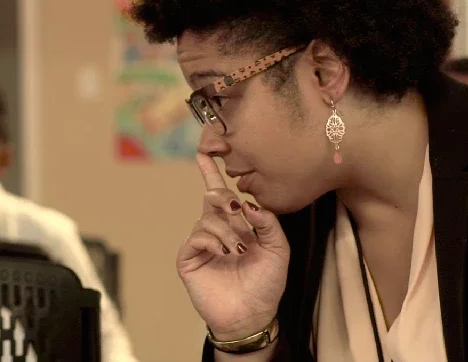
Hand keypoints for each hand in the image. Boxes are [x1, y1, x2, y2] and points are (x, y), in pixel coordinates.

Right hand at [177, 154, 290, 340]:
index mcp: (236, 224)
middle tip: (237, 210)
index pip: (221, 193)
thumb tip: (249, 204)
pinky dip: (212, 240)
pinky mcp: (189, 258)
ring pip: (206, 218)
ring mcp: (201, 243)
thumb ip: (268, 222)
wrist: (252, 314)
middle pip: (212, 197)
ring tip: (237, 249)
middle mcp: (216, 229)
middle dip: (224, 198)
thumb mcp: (278, 248)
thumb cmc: (266, 284)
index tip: (204, 152)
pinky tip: (224, 253)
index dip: (211, 172)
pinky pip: (196, 236)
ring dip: (226, 230)